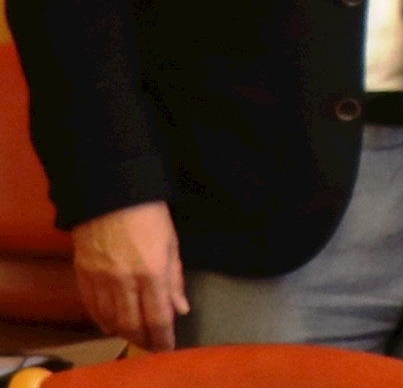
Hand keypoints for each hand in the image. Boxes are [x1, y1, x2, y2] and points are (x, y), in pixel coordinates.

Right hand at [69, 203, 182, 351]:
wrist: (109, 193)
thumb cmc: (149, 215)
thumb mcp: (172, 244)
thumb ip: (174, 280)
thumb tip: (181, 308)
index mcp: (152, 272)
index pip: (158, 317)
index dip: (163, 337)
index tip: (167, 347)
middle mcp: (124, 280)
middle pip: (132, 324)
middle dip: (143, 339)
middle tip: (151, 346)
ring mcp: (100, 279)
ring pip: (109, 319)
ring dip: (122, 332)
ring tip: (133, 336)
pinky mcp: (82, 274)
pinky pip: (91, 306)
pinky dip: (101, 319)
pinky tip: (110, 323)